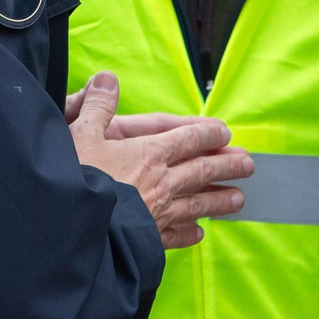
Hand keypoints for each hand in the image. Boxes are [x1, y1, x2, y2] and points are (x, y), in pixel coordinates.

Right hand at [65, 73, 253, 247]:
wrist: (70, 225)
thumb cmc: (75, 178)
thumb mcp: (79, 133)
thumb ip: (98, 105)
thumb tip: (108, 79)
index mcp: (148, 153)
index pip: (187, 139)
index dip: (207, 134)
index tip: (225, 133)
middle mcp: (161, 182)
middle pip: (202, 170)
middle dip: (227, 165)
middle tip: (248, 164)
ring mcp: (158, 213)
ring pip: (197, 204)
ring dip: (219, 201)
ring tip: (239, 199)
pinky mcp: (147, 239)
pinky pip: (174, 235)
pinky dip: (188, 234)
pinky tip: (199, 234)